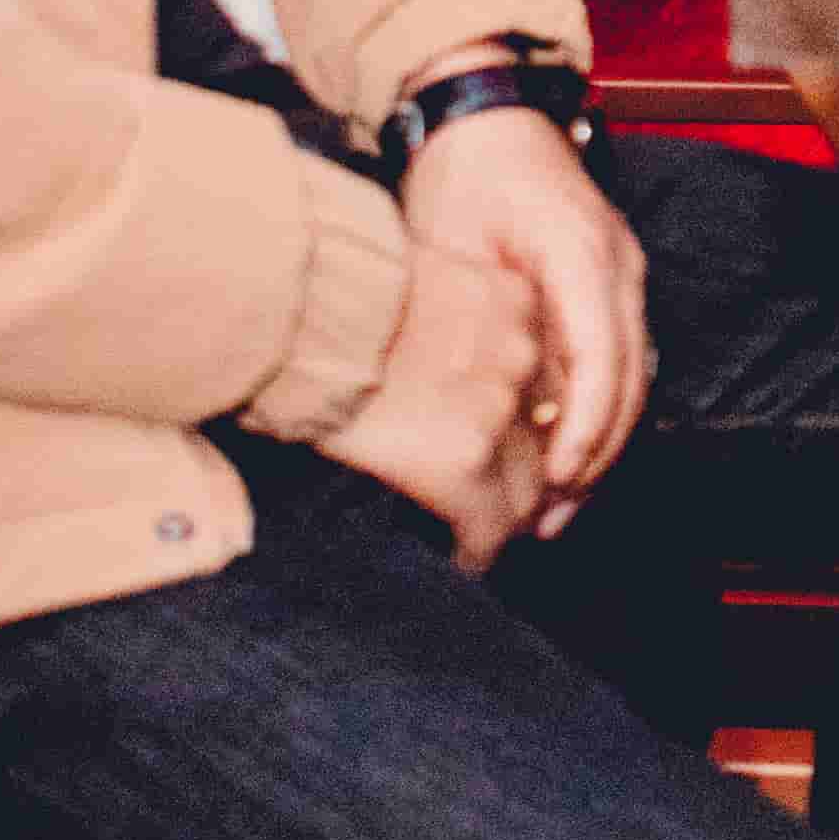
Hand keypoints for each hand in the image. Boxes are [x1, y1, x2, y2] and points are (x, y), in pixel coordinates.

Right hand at [315, 234, 555, 572]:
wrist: (291, 312)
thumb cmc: (325, 292)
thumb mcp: (413, 279)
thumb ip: (449, 316)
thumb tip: (433, 362)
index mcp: (512, 302)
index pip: (545, 377)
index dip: (526, 420)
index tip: (503, 443)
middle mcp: (520, 355)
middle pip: (547, 436)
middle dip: (529, 473)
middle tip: (501, 503)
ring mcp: (496, 410)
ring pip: (528, 489)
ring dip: (503, 517)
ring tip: (475, 538)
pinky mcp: (465, 462)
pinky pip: (488, 527)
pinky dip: (476, 550)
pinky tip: (459, 560)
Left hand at [405, 93, 650, 541]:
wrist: (484, 112)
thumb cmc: (461, 169)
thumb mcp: (452, 236)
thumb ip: (472, 314)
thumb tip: (472, 405)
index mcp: (581, 249)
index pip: (602, 355)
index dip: (586, 426)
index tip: (555, 481)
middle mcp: (618, 264)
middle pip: (630, 378)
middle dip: (597, 455)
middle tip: (550, 518)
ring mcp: (623, 274)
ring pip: (634, 378)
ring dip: (602, 446)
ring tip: (558, 506)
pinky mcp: (612, 285)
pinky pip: (619, 362)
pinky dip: (598, 415)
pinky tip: (562, 457)